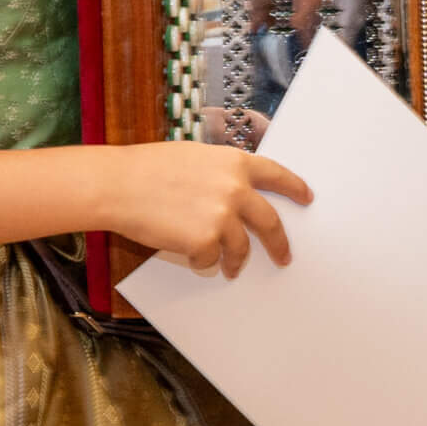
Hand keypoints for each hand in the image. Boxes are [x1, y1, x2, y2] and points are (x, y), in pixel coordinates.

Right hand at [111, 135, 308, 278]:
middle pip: (270, 221)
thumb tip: (234, 194)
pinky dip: (201, 261)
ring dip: (236, 261)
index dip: (294, 187)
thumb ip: (220, 174)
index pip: (276, 174)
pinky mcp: (206, 241)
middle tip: (284, 256)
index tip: (307, 197)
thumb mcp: (194, 158)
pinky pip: (210, 260)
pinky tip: (186, 252)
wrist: (119, 185)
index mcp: (233, 163)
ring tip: (229, 267)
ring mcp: (223, 216)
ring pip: (241, 248)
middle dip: (279, 243)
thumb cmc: (148, 169)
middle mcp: (235, 188)